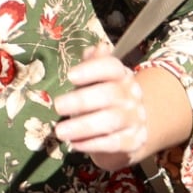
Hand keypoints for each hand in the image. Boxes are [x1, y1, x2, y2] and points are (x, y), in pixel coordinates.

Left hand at [55, 44, 150, 171]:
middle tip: (58, 106)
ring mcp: (134, 119)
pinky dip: (92, 144)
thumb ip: (92, 65)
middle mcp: (131, 95)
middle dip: (81, 101)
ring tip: (60, 131)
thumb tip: (95, 48)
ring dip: (83, 126)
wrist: (130, 130)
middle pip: (109, 94)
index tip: (71, 76)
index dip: (92, 70)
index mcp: (120, 76)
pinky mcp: (134, 141)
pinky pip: (113, 143)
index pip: (111, 68)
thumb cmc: (103, 100)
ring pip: (111, 121)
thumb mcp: (96, 81)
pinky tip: (75, 144)